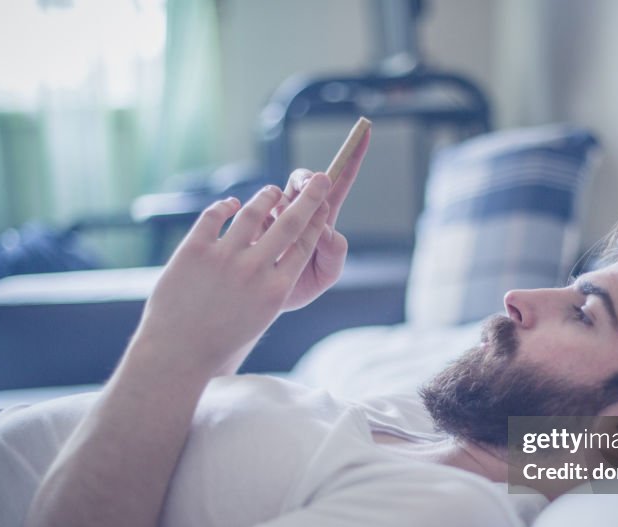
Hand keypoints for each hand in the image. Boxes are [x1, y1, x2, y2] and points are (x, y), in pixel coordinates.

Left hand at [136, 174, 331, 378]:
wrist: (179, 352)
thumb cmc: (223, 337)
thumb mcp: (262, 314)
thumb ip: (276, 282)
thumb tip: (288, 252)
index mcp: (277, 289)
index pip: (305, 244)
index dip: (318, 219)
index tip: (325, 202)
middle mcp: (255, 270)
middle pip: (290, 222)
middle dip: (309, 196)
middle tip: (320, 178)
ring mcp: (223, 258)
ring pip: (251, 212)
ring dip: (266, 196)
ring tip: (273, 191)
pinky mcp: (194, 250)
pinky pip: (213, 215)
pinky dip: (225, 206)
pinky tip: (231, 204)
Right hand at [272, 128, 369, 309]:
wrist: (261, 305)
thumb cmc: (300, 287)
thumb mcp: (325, 275)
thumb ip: (335, 255)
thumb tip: (327, 230)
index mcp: (323, 221)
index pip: (339, 183)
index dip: (352, 157)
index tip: (365, 130)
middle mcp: (298, 211)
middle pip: (305, 178)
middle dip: (307, 180)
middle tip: (306, 191)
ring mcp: (274, 214)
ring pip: (280, 191)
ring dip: (284, 203)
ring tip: (281, 229)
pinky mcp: (252, 220)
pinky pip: (257, 208)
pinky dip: (260, 215)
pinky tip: (257, 235)